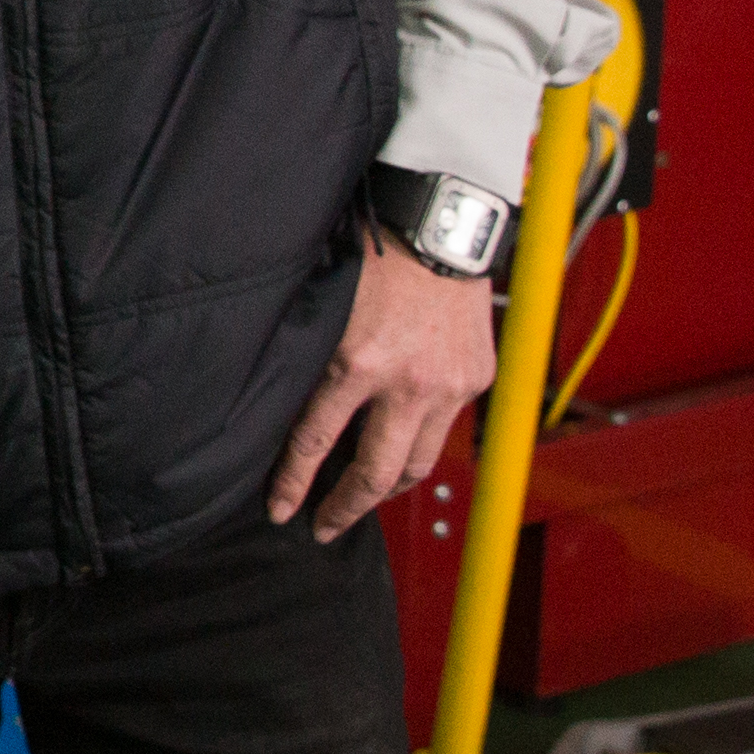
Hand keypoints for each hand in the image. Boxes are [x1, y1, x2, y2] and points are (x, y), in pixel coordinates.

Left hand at [269, 226, 498, 539]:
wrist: (441, 226)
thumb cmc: (375, 252)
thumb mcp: (325, 304)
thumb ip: (308, 354)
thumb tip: (278, 398)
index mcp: (359, 363)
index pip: (316, 442)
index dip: (294, 483)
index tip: (279, 510)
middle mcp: (409, 385)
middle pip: (376, 474)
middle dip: (346, 508)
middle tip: (324, 527)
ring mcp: (448, 387)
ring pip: (419, 464)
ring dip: (390, 488)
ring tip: (364, 498)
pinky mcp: (474, 380)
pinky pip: (446, 432)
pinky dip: (422, 446)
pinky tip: (402, 450)